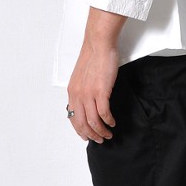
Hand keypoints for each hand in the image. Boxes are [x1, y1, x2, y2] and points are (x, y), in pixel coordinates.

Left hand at [66, 12, 122, 141]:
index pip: (72, 117)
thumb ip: (81, 90)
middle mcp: (78, 95)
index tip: (86, 136)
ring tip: (108, 134)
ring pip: (93, 121)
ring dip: (101, 131)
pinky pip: (104, 113)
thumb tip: (86, 102)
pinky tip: (113, 123)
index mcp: (72, 92)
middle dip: (91, 135)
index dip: (80, 130)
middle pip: (82, 123)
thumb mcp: (81, 77)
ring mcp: (89, 94)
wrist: (98, 45)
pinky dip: (108, 121)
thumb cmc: (93, 57)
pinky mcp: (101, 91)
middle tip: (99, 140)